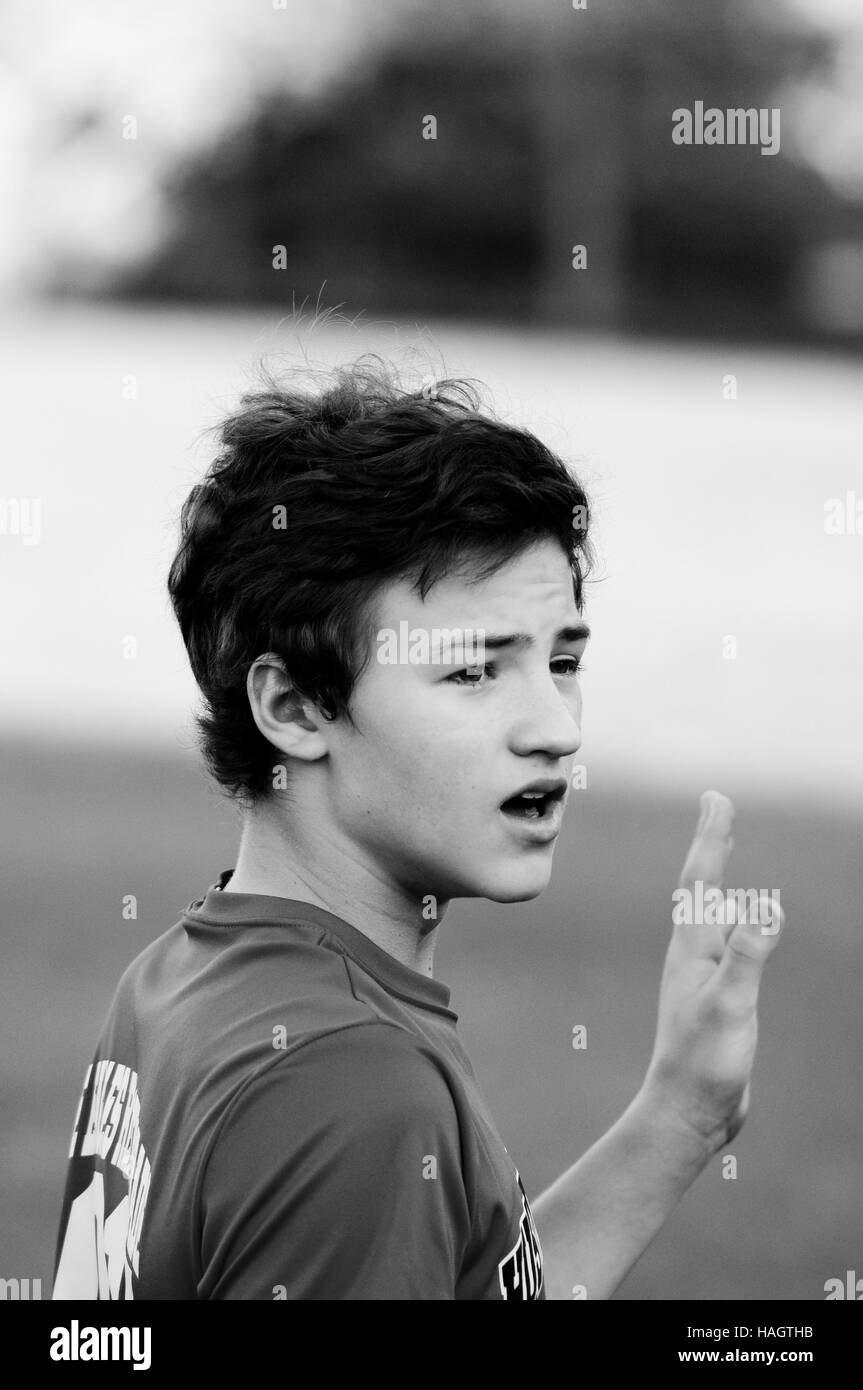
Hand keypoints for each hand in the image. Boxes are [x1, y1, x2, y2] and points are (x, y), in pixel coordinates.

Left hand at [642, 790, 784, 1154]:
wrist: (687, 1114)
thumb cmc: (705, 1063)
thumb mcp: (730, 1007)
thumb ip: (747, 957)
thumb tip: (766, 906)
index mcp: (692, 949)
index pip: (701, 881)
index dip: (711, 838)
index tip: (716, 798)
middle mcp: (691, 955)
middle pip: (701, 887)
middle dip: (711, 844)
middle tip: (716, 805)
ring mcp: (701, 976)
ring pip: (710, 913)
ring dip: (718, 877)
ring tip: (721, 853)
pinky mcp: (714, 997)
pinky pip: (724, 941)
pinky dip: (732, 917)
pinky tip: (735, 924)